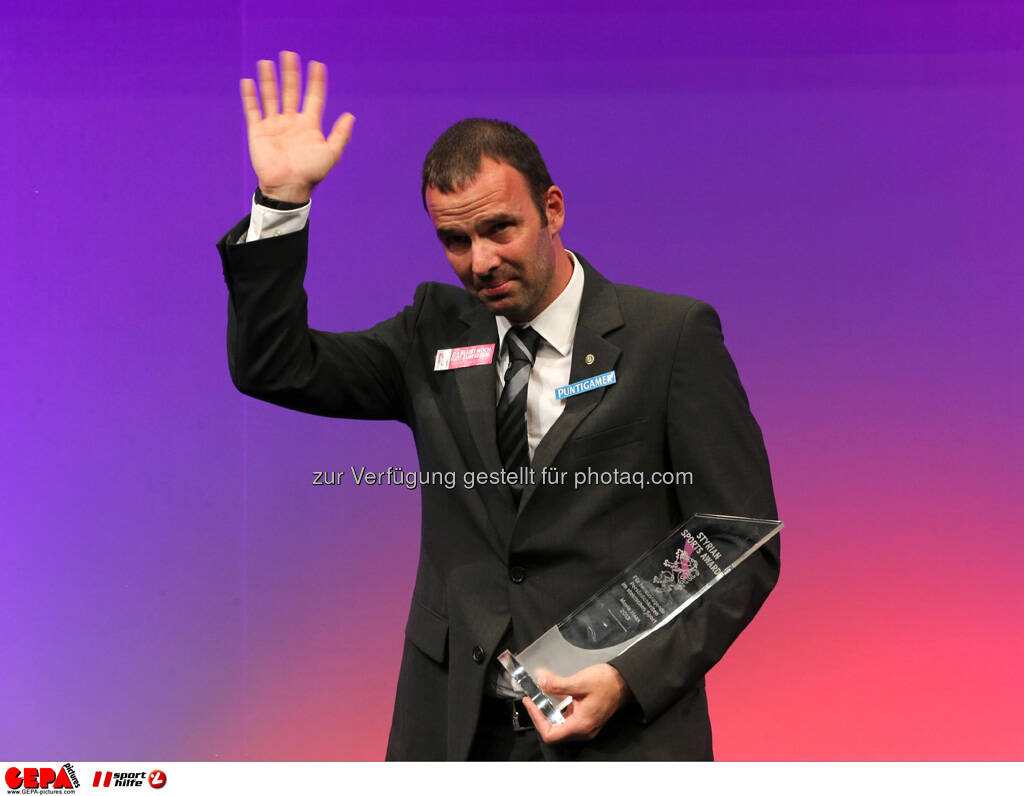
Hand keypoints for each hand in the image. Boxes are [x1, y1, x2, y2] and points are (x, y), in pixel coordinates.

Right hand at [240, 51, 354, 202]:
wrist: (288, 187)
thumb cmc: (311, 172)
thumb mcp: (331, 153)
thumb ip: (340, 135)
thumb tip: (350, 115)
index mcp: (309, 125)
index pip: (313, 98)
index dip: (316, 82)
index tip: (317, 65)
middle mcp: (291, 122)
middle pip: (291, 92)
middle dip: (291, 73)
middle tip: (289, 54)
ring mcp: (274, 125)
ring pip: (271, 97)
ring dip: (269, 80)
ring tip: (267, 62)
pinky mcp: (258, 131)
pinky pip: (253, 110)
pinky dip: (250, 97)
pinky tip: (248, 81)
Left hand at [521, 664, 632, 743]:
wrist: (625, 681)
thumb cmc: (607, 683)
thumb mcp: (580, 682)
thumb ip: (558, 685)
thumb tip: (541, 684)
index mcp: (581, 725)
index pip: (551, 734)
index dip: (537, 719)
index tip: (531, 703)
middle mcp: (583, 729)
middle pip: (554, 732)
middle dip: (540, 715)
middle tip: (532, 699)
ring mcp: (586, 725)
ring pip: (560, 725)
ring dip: (548, 712)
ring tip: (539, 698)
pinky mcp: (587, 718)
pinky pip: (568, 719)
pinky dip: (557, 710)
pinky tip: (553, 696)